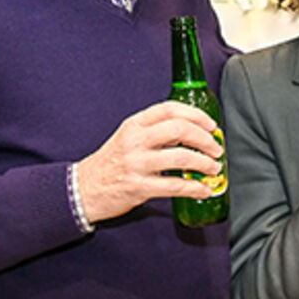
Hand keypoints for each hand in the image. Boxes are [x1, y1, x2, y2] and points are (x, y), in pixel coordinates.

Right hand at [75, 101, 223, 223]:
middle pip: (179, 129)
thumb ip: (156, 133)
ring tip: (213, 168)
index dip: (196, 115)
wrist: (82, 189)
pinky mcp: (138, 187)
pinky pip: (174, 186)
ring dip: (204, 163)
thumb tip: (192, 135)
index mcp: (134, 125)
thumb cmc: (110, 164)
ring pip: (181, 157)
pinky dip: (194, 188)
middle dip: (205, 139)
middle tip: (216, 148)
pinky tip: (203, 189)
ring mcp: (136, 164)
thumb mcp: (129, 139)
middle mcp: (135, 140)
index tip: (211, 125)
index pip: (169, 109)